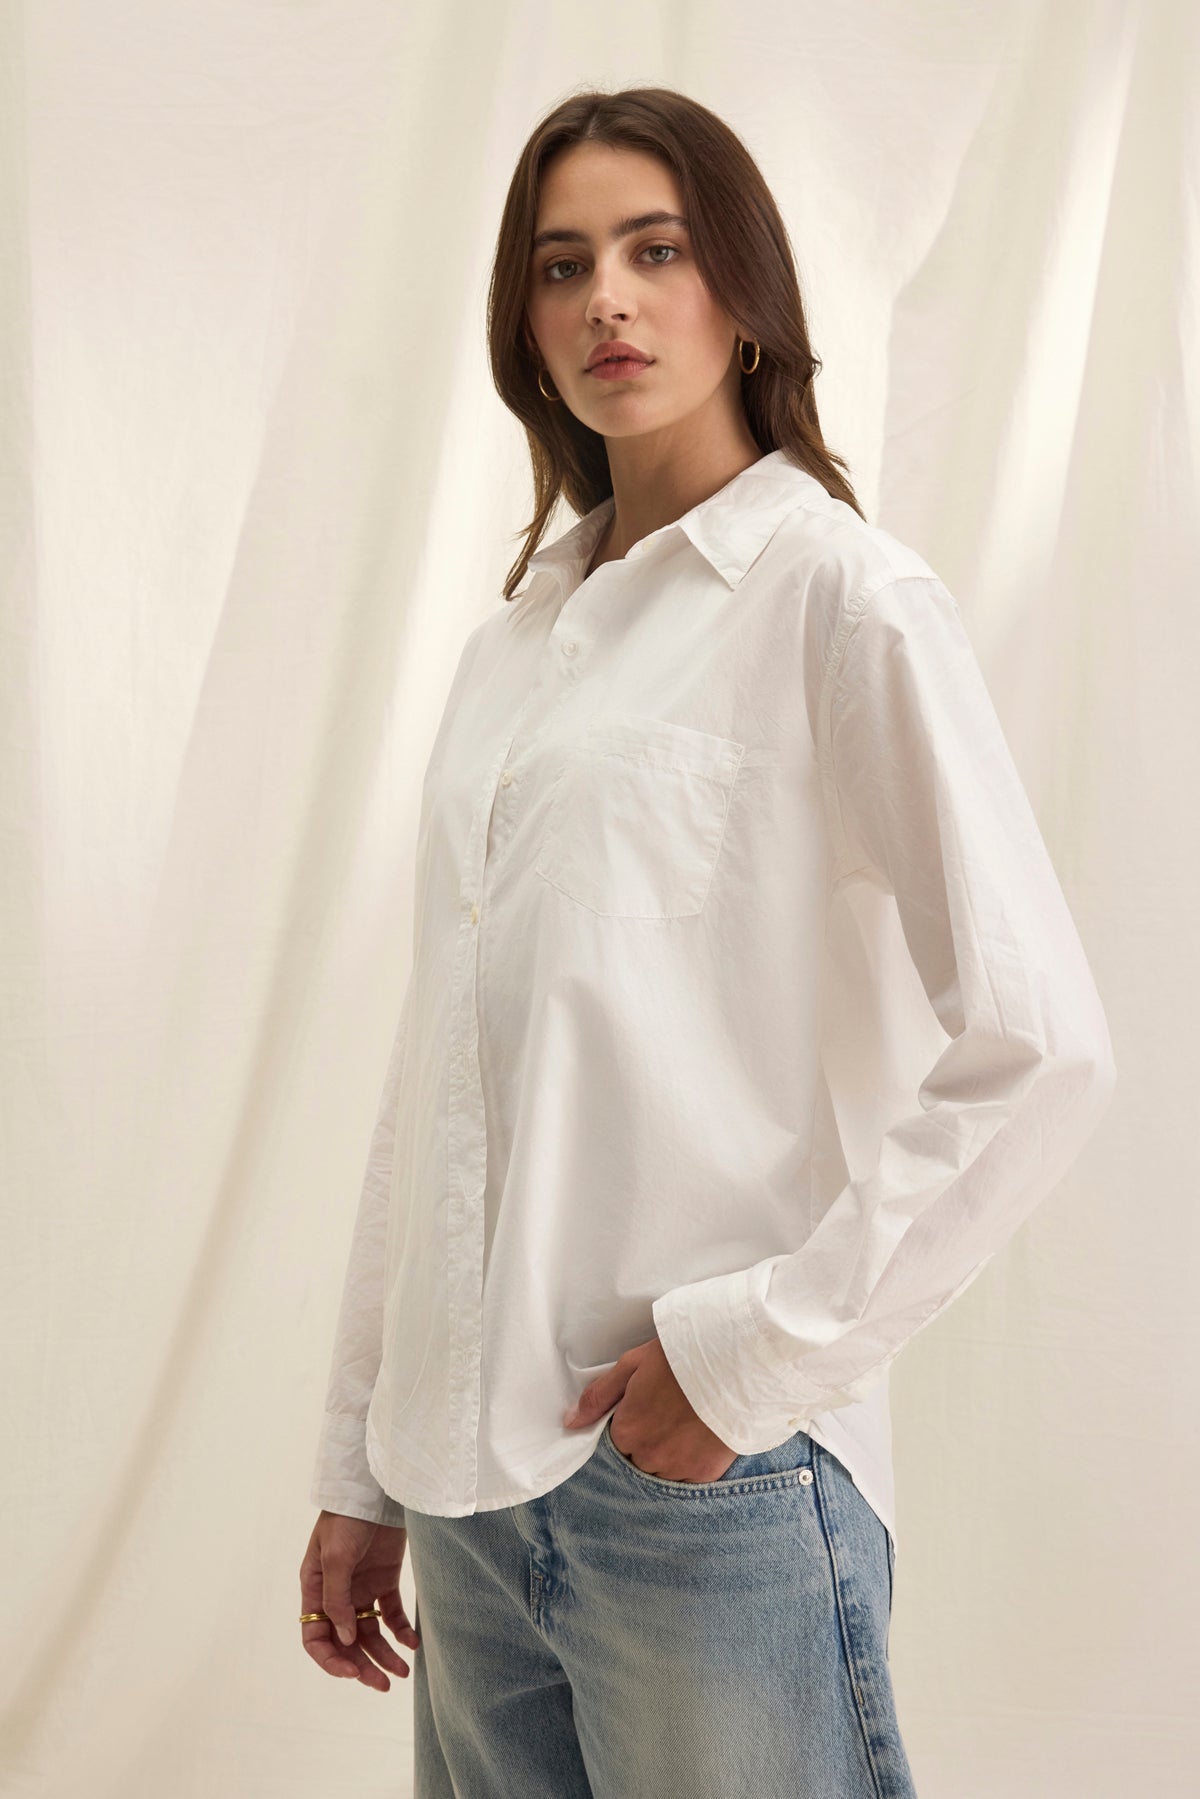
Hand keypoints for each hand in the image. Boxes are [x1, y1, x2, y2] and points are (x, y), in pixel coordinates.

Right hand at [299, 1511, 419, 1693]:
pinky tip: (413, 1643)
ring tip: (403, 1673)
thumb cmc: (347, 1517)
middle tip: (384, 1684)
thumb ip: (337, 1599)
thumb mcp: (336, 1556)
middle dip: (363, 1665)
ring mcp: (361, 1587)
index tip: (353, 1671)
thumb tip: (346, 1638)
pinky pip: (392, 1613)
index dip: (332, 1659)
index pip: (316, 1637)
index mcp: (315, 1589)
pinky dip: (401, 1630)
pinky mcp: (385, 1579)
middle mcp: (337, 1594)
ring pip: (370, 1633)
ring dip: (384, 1654)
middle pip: (346, 1641)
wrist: (378, 1488)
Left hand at [562, 1333, 738, 1482]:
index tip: (647, 1409)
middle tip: (670, 1414)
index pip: (616, 1443)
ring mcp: (678, 1468)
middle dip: (649, 1442)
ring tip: (688, 1425)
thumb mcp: (633, 1365)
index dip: (631, 1424)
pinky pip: (690, 1477)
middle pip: (639, 1460)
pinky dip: (693, 1461)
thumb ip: (599, 1397)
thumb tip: (570, 1422)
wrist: (734, 1362)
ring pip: (664, 1472)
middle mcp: (648, 1456)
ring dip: (670, 1455)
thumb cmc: (680, 1357)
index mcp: (627, 1430)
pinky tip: (702, 1437)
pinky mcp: (705, 1473)